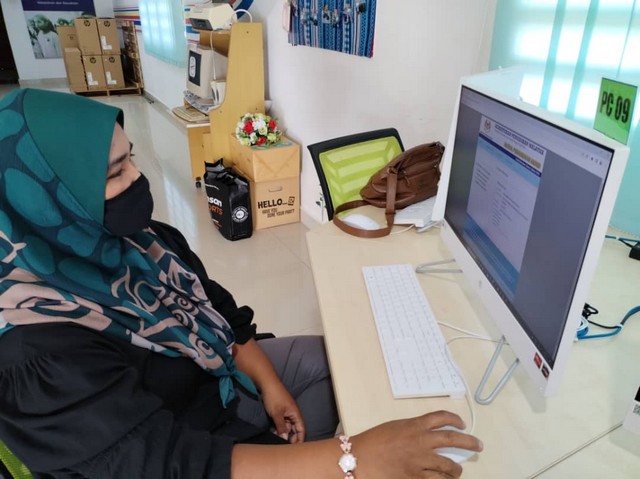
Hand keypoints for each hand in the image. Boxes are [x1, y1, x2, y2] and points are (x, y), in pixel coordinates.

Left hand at [261, 381, 305, 442]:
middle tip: (284, 446)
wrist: (267, 383)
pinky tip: (273, 432)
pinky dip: (278, 427)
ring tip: (277, 439)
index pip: (301, 429)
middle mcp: (292, 413)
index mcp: (295, 413)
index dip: (300, 438)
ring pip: (287, 426)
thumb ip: (281, 427)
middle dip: (291, 437)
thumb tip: (285, 439)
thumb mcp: (277, 414)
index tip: (296, 449)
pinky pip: (281, 422)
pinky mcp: (280, 410)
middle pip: (295, 428)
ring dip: (283, 432)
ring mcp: (286, 411)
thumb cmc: (274, 397)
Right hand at [352, 410, 482, 477]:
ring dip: (456, 469)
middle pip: (453, 439)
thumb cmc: (373, 442)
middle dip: (470, 442)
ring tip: (458, 471)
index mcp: (414, 426)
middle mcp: (420, 441)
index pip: (441, 418)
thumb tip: (429, 436)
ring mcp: (419, 461)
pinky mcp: (414, 478)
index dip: (455, 420)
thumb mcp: (395, 428)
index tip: (461, 424)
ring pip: (448, 466)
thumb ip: (413, 430)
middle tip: (478, 445)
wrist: (359, 458)